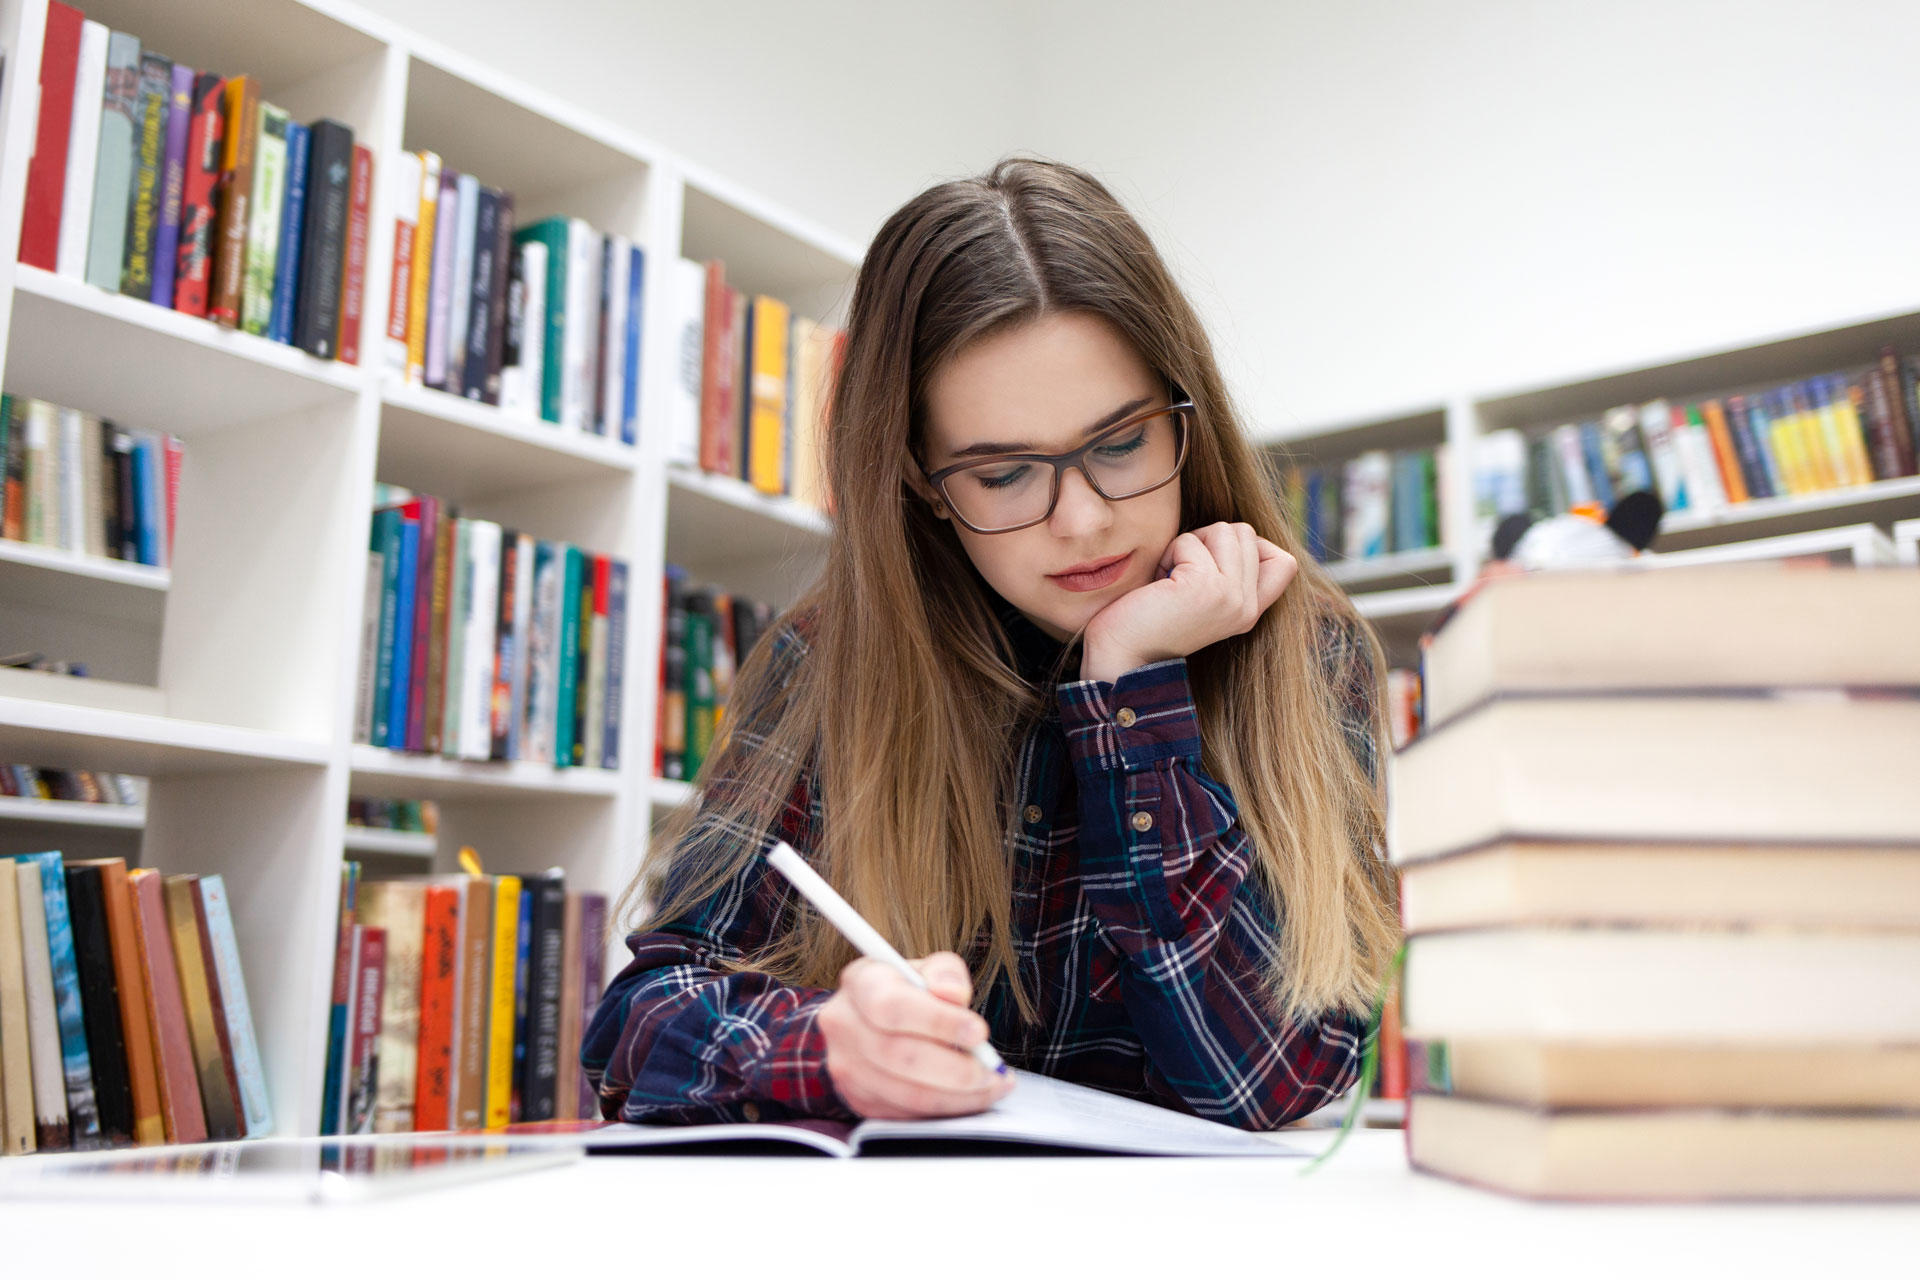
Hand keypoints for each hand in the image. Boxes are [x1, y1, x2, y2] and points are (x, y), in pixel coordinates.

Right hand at [818, 951, 1014, 1118]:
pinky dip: (948, 1109)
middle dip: (956, 1068)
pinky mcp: (860, 1101)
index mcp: (860, 982)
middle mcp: (843, 1025)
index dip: (938, 1022)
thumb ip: (946, 973)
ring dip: (958, 1095)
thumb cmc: (908, 992)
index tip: (979, 1032)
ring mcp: (847, 1068)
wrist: (872, 1021)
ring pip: (906, 1093)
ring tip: (992, 1084)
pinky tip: (973, 1096)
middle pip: (899, 1056)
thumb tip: (955, 995)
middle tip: (993, 1068)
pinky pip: (909, 1114)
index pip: (891, 1006)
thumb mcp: (927, 970)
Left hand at [1080, 522, 1295, 682]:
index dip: (1252, 545)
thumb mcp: (1203, 595)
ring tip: (1169, 577)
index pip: (1285, 563)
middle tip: (1180, 571)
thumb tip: (1240, 531)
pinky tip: (1157, 584)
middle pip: (1246, 533)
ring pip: (1224, 529)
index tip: (1212, 560)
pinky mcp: (1206, 587)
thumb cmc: (1150, 619)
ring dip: (1187, 544)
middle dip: (1206, 539)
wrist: (1120, 657)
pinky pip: (1189, 541)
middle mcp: (1247, 607)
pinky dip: (1167, 553)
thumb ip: (1229, 571)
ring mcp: (1230, 597)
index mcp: (1250, 611)